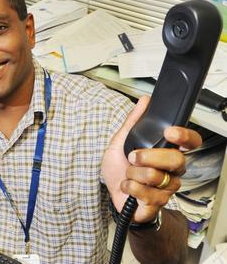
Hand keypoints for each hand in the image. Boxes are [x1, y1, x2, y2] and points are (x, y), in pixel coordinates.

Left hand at [101, 96, 201, 222]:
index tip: (170, 132)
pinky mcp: (158, 202)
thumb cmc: (119, 168)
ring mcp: (167, 186)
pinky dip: (129, 187)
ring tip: (128, 174)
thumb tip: (144, 101)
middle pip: (176, 159)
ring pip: (156, 176)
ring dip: (133, 173)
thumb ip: (133, 121)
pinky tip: (128, 186)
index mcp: (167, 151)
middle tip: (132, 157)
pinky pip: (146, 193)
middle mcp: (172, 169)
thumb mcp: (120, 141)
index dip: (185, 136)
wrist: (112, 193)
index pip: (190, 142)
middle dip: (147, 156)